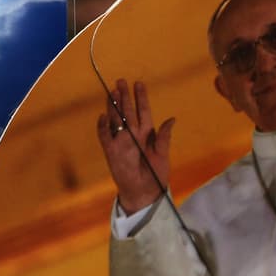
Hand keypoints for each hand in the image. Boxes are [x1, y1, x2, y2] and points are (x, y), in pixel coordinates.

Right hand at [96, 78, 174, 214]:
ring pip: (115, 120)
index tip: (139, 84)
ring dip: (113, 107)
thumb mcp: (163, 155)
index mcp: (147, 134)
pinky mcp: (111, 152)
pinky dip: (103, 127)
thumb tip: (172, 119)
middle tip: (121, 81)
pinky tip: (104, 115)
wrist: (145, 193)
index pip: (143, 111)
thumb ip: (164, 137)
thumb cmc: (156, 176)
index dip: (141, 98)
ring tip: (112, 92)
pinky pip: (105, 136)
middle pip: (127, 111)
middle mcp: (133, 135)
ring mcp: (121, 142)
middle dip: (124, 96)